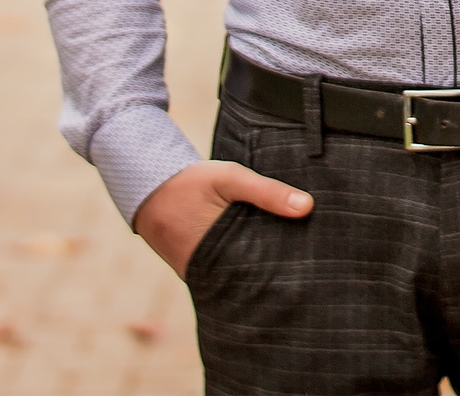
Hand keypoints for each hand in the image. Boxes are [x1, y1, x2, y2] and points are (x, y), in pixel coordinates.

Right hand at [130, 159, 312, 277]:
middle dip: (274, 275)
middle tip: (309, 270)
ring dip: (257, 270)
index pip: (259, 276)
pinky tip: (262, 257)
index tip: (311, 270)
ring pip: (236, 278)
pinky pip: (223, 272)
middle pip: (249, 281)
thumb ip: (267, 192)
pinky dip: (240, 264)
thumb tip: (308, 207)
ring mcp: (198, 275)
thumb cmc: (190, 182)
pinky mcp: (195, 270)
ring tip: (293, 265)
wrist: (147, 186)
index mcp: (215, 256)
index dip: (284, 273)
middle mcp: (205, 274)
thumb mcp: (230, 178)